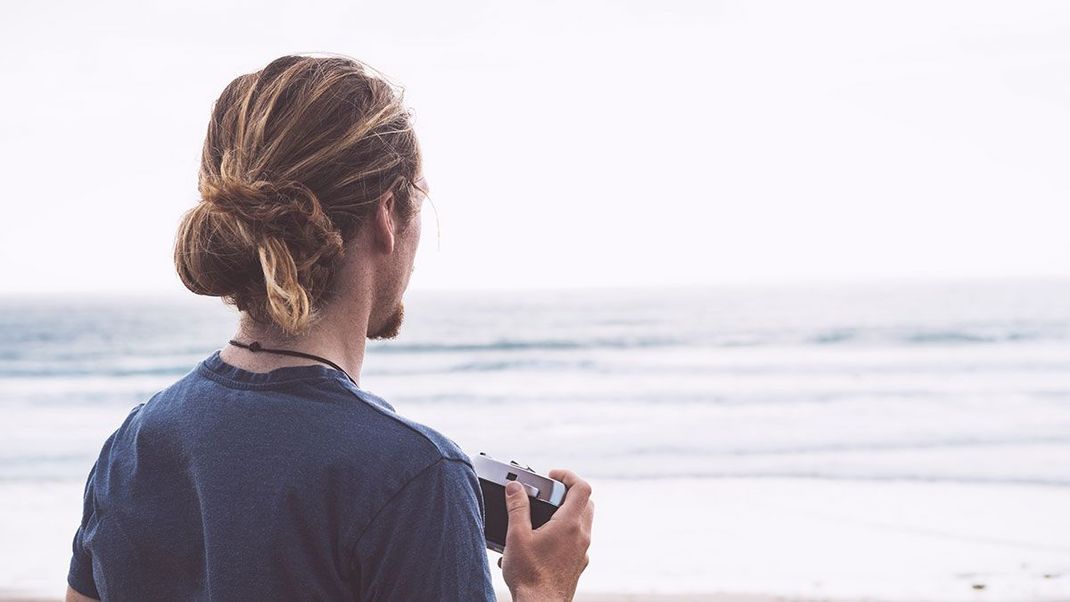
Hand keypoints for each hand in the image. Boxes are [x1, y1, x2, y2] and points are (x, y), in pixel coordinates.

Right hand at [500, 469, 593, 601]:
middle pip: (586, 502)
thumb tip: (515, 487)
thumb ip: (517, 508)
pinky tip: (546, 541)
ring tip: (544, 517)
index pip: (582, 487)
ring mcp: (582, 551)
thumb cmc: (529, 575)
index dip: (568, 475)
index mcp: (569, 524)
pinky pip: (578, 540)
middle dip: (569, 492)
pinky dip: (567, 532)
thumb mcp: (517, 536)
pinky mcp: (578, 564)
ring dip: (569, 513)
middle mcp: (581, 536)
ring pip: (584, 522)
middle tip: (550, 493)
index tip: (552, 475)